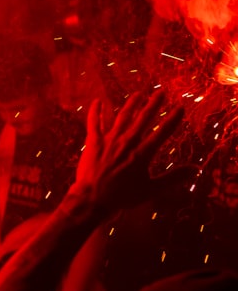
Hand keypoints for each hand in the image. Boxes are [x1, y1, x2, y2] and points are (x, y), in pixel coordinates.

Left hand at [71, 93, 183, 217]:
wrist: (93, 198)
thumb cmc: (123, 196)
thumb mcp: (152, 189)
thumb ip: (174, 178)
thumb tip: (196, 170)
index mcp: (142, 153)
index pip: (162, 132)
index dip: (172, 119)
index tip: (179, 107)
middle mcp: (127, 142)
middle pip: (143, 119)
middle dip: (153, 105)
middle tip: (160, 92)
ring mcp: (109, 140)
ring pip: (122, 117)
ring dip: (130, 104)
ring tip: (138, 94)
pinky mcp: (93, 142)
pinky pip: (94, 123)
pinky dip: (95, 112)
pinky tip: (97, 101)